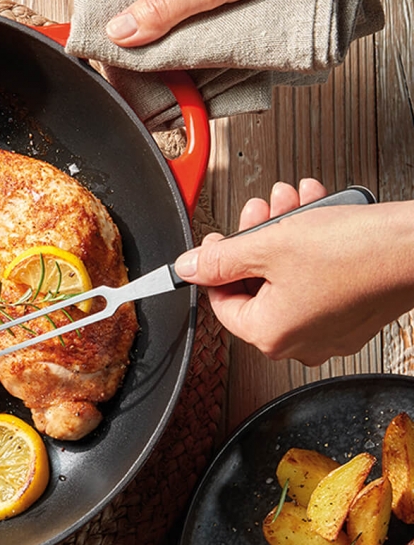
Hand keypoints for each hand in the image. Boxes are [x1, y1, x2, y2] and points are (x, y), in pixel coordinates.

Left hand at [172, 181, 413, 364]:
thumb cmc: (356, 252)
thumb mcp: (268, 246)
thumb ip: (220, 259)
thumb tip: (189, 268)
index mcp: (269, 335)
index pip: (222, 301)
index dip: (216, 264)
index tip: (219, 240)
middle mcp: (298, 342)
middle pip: (256, 285)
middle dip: (255, 238)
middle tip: (258, 211)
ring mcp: (328, 331)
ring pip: (287, 276)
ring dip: (283, 233)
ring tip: (290, 202)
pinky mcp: (353, 314)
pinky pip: (317, 280)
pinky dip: (312, 246)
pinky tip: (316, 213)